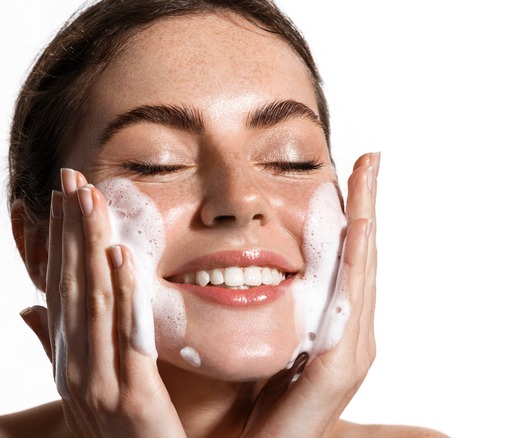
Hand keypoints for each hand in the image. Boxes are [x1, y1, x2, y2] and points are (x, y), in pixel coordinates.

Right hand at [22, 168, 185, 436]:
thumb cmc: (118, 433)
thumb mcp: (82, 386)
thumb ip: (54, 345)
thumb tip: (25, 307)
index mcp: (66, 360)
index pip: (58, 287)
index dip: (59, 240)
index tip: (61, 195)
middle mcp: (74, 368)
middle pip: (71, 285)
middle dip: (71, 228)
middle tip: (73, 176)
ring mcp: (99, 384)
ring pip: (92, 301)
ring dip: (91, 246)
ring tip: (92, 199)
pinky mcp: (132, 399)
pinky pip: (126, 337)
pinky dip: (122, 294)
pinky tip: (121, 255)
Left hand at [244, 152, 379, 436]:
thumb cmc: (258, 405)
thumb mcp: (268, 344)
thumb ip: (273, 312)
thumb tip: (253, 269)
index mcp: (333, 328)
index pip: (346, 261)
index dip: (353, 216)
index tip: (352, 171)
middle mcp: (350, 336)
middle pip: (364, 259)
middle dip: (367, 207)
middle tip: (369, 159)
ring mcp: (349, 352)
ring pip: (363, 274)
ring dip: (366, 223)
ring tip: (367, 177)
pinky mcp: (337, 369)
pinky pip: (349, 305)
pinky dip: (356, 264)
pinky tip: (358, 230)